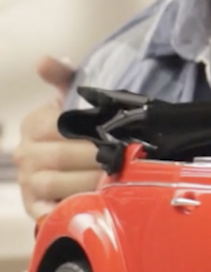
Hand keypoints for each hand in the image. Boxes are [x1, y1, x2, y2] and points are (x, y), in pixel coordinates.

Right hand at [13, 56, 101, 220]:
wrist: (77, 163)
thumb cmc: (80, 126)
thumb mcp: (72, 97)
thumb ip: (62, 76)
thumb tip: (45, 60)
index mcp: (33, 125)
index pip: (56, 126)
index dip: (86, 131)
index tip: (114, 133)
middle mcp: (25, 154)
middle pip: (59, 156)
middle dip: (95, 156)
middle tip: (124, 157)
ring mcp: (28, 182)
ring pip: (54, 183)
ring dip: (88, 181)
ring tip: (116, 177)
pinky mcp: (35, 207)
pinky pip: (49, 211)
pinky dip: (69, 208)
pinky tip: (94, 204)